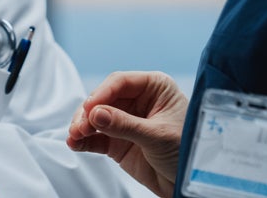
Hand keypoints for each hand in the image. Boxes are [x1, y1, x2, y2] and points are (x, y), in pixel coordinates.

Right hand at [66, 71, 188, 196]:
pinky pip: (96, 137)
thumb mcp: (157, 135)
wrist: (191, 183)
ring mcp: (127, 121)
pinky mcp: (118, 142)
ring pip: (96, 117)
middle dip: (89, 112)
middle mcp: (139, 101)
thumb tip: (96, 114)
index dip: (102, 94)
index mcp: (155, 87)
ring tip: (75, 136)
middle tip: (80, 126)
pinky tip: (75, 143)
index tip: (89, 108)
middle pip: (103, 98)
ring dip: (82, 126)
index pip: (121, 82)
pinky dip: (84, 140)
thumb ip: (125, 125)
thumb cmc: (187, 151)